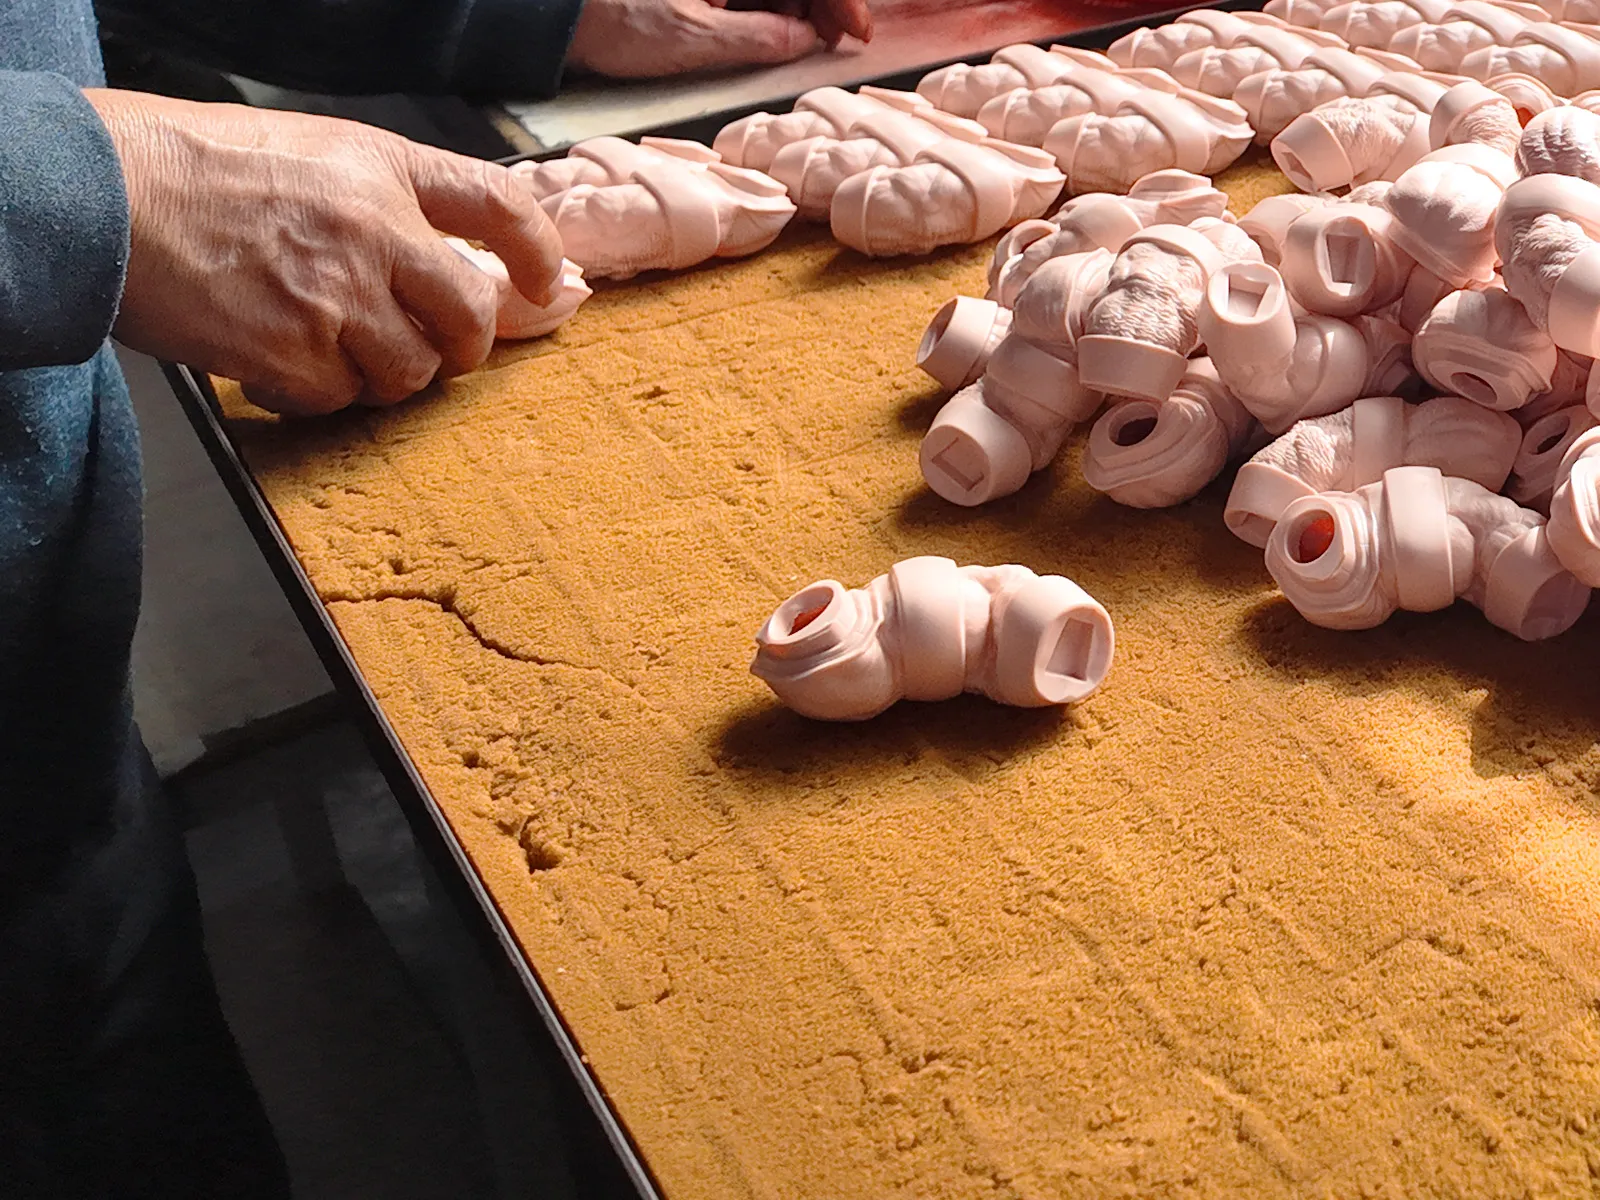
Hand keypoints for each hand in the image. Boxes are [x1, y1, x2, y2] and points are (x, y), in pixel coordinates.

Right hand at [84, 90, 564, 414]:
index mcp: (380, 168)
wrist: (101, 193)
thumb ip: (379, 204)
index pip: (498, 204)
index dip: (538, 252)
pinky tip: (273, 364)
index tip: (548, 286)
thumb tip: (436, 266)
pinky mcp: (295, 350)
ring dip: (379, 375)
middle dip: (460, 349)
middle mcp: (374, 230)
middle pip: (470, 316)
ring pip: (410, 372)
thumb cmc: (189, 168)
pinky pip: (338, 398)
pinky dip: (311, 395)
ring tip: (325, 348)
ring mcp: (338, 294)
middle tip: (433, 353)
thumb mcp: (307, 154)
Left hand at [566, 0, 872, 78]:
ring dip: (797, 3)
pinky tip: (777, 27)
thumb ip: (758, 37)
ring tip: (810, 39)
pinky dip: (768, 2)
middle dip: (821, 1)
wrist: (554, 16)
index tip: (854, 30)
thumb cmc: (613, 19)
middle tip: (839, 39)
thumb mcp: (693, 39)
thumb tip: (804, 39)